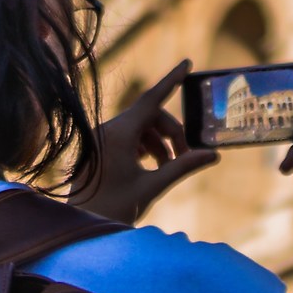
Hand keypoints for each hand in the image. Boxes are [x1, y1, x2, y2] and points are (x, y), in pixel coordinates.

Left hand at [73, 61, 217, 222]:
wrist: (80, 229)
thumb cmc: (113, 209)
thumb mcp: (152, 187)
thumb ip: (183, 167)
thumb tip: (212, 155)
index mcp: (118, 134)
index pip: (151, 99)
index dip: (171, 80)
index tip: (187, 63)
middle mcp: (106, 130)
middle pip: (150, 117)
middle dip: (172, 133)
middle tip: (186, 158)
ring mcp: (99, 139)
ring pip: (139, 127)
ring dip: (159, 142)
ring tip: (168, 167)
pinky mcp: (96, 148)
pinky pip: (125, 136)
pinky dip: (143, 146)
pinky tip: (150, 165)